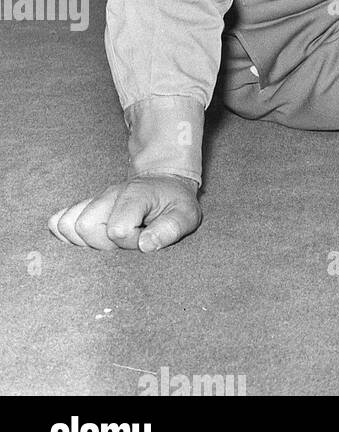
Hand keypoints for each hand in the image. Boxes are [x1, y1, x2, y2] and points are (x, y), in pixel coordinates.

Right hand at [48, 175, 200, 252]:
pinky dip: (69, 236)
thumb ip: (170, 229)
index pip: (117, 229)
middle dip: (104, 244)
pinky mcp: (84, 207)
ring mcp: (95, 200)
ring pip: (68, 224)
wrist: (165, 185)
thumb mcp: (186, 215)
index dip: (131, 242)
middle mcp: (110, 194)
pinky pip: (60, 222)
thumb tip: (145, 245)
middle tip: (126, 241)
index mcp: (135, 194)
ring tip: (109, 240)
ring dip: (86, 241)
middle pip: (85, 226)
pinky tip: (91, 239)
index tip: (145, 238)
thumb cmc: (175, 203)